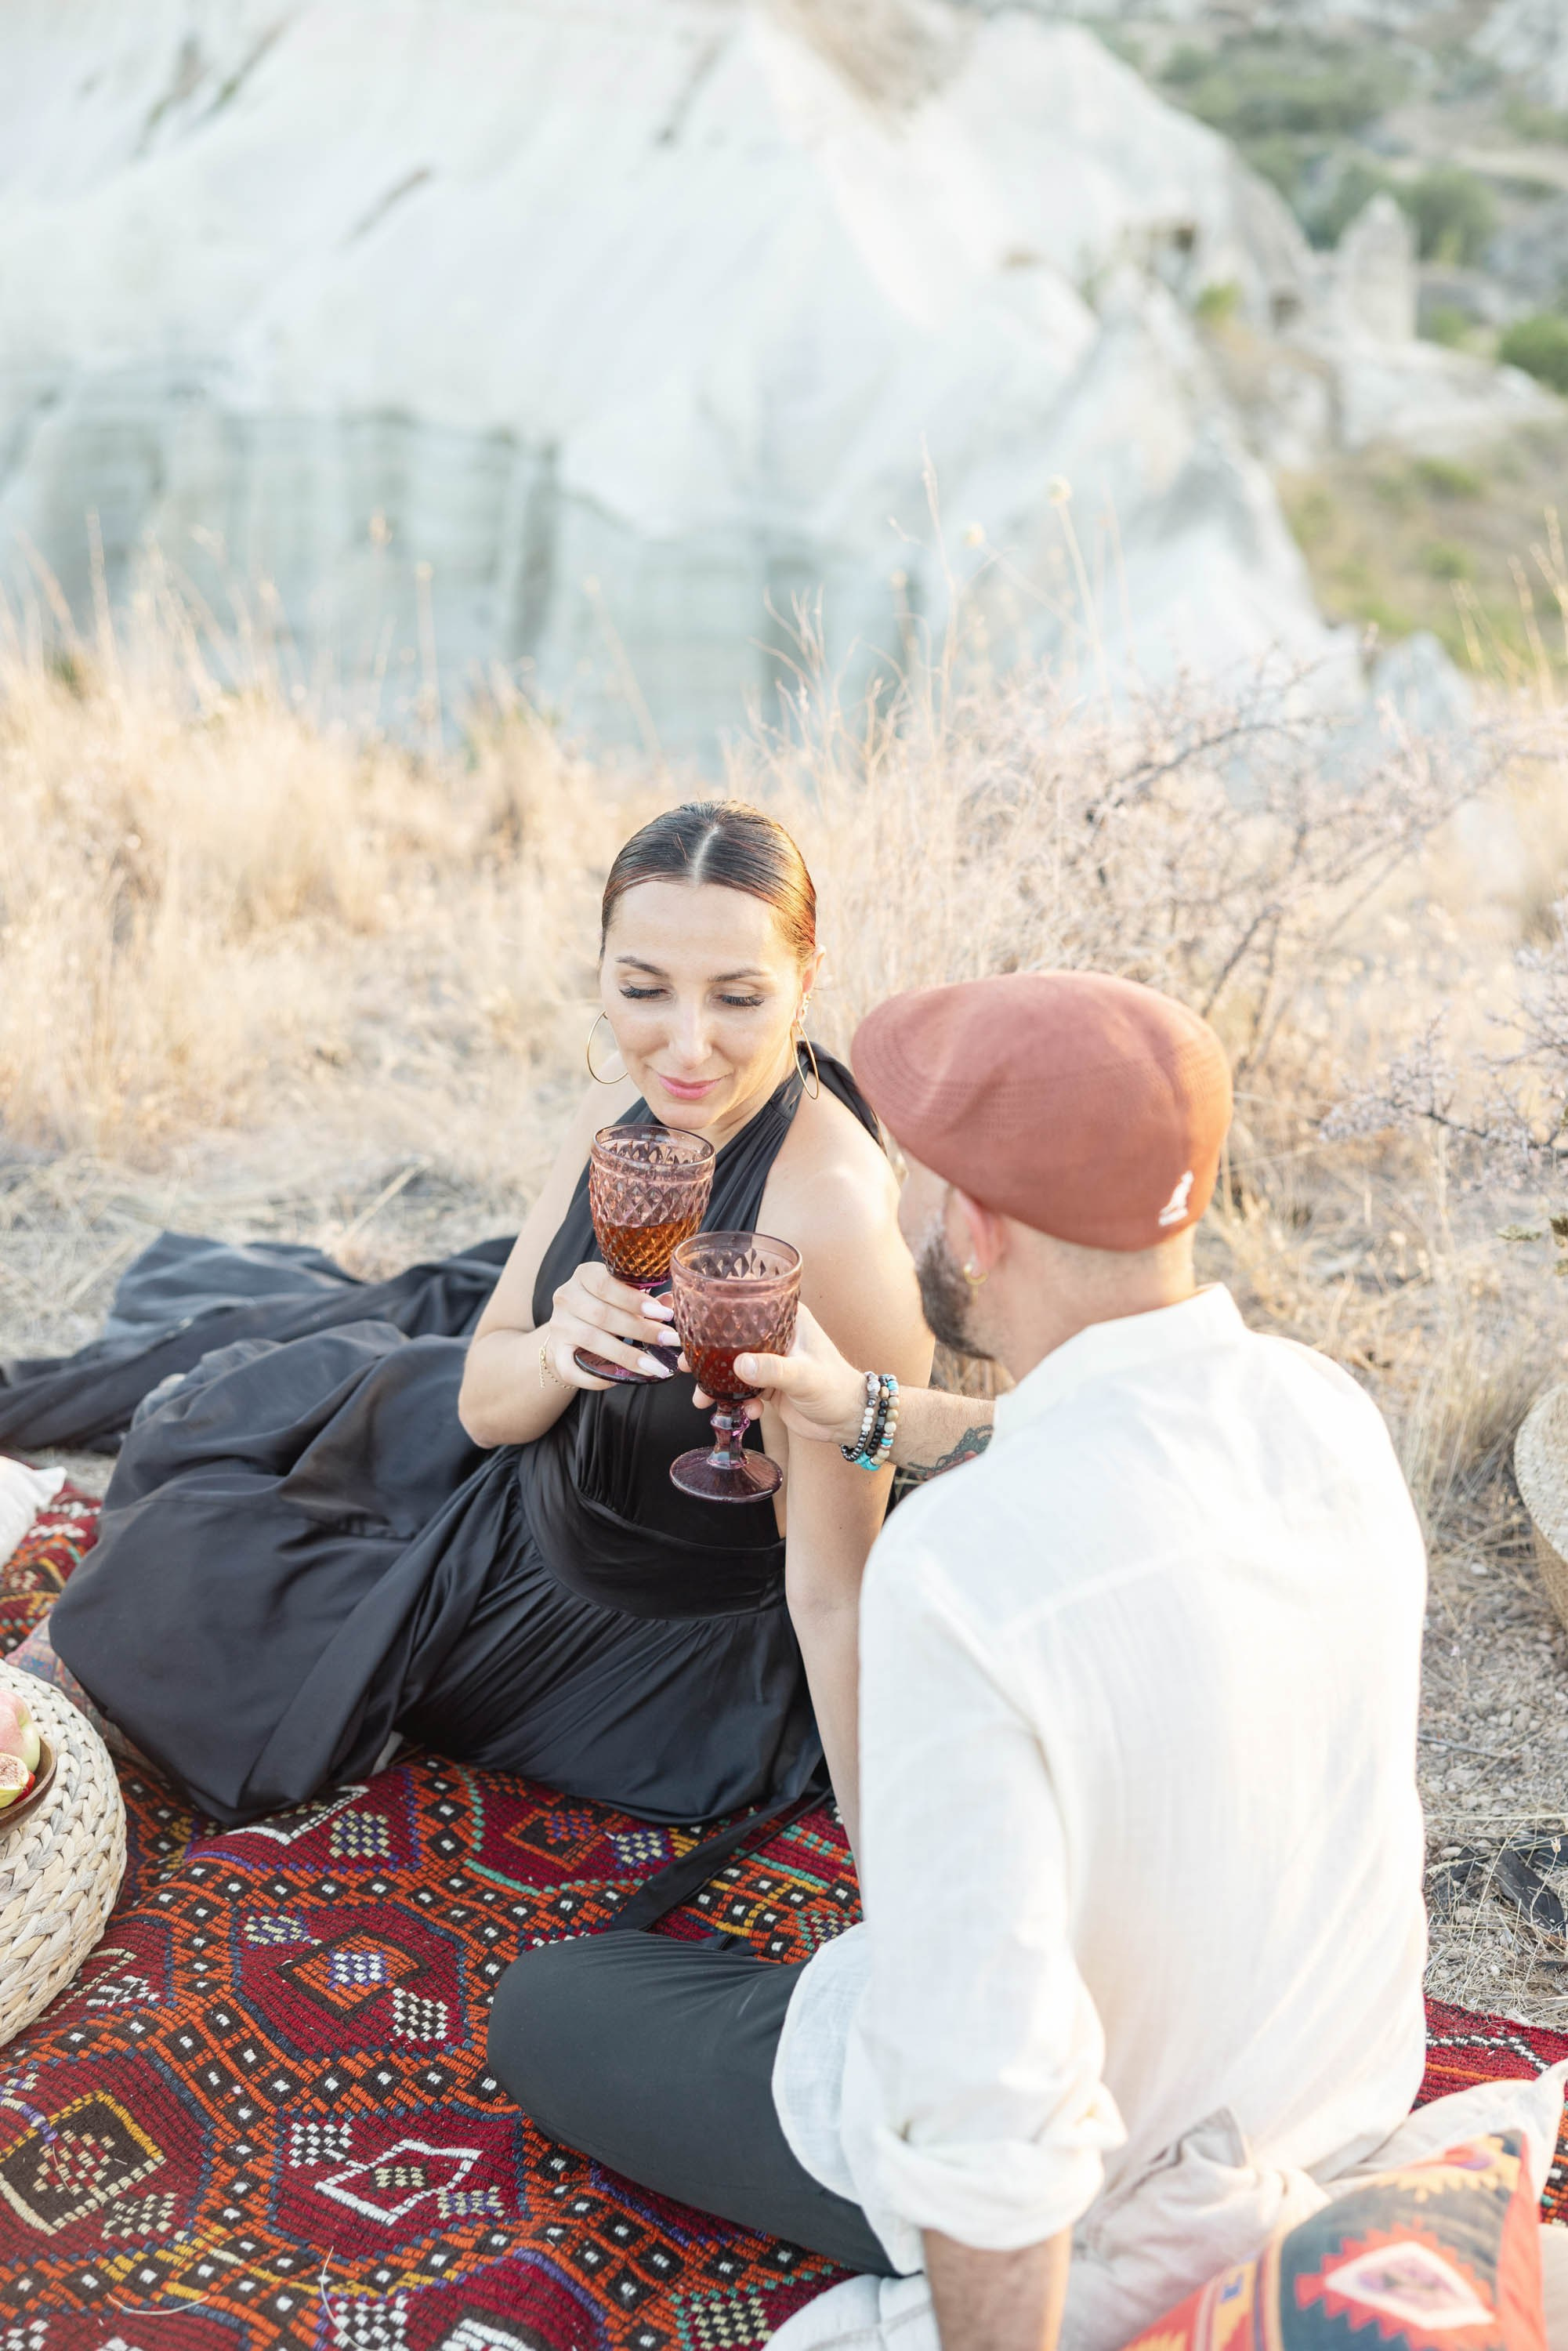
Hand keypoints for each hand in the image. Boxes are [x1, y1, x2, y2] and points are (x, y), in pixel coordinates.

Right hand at [543, 1262, 677, 1388]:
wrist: (569, 1328)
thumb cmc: (604, 1306)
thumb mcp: (622, 1296)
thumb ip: (645, 1299)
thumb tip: (671, 1304)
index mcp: (584, 1275)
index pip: (606, 1284)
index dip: (634, 1300)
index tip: (663, 1314)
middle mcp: (566, 1297)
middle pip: (602, 1314)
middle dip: (640, 1330)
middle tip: (669, 1341)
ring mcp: (558, 1326)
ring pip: (592, 1340)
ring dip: (627, 1356)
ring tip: (655, 1366)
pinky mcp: (554, 1352)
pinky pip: (572, 1369)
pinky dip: (596, 1378)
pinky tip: (620, 1380)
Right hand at [690, 1300, 866, 1446]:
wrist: (849, 1421)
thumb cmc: (836, 1388)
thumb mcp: (804, 1376)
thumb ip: (772, 1370)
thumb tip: (740, 1365)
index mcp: (787, 1318)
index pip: (750, 1299)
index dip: (720, 1303)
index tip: (693, 1311)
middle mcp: (775, 1334)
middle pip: (731, 1335)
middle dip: (707, 1351)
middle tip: (686, 1363)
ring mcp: (769, 1360)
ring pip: (731, 1365)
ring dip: (715, 1382)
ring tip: (701, 1397)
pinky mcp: (767, 1384)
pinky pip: (741, 1389)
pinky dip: (736, 1402)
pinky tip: (746, 1412)